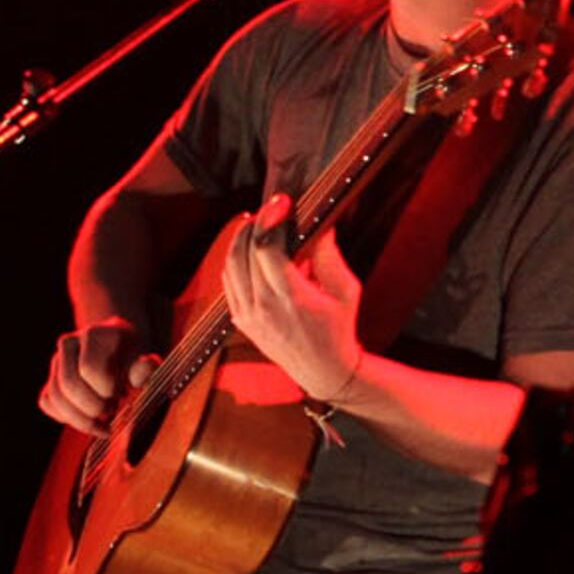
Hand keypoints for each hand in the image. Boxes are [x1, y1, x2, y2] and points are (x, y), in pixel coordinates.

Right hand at [39, 320, 157, 431]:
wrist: (115, 348)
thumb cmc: (131, 357)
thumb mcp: (143, 359)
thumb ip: (146, 368)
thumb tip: (144, 369)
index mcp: (95, 334)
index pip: (89, 369)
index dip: (106, 390)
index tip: (121, 396)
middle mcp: (70, 343)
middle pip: (70, 384)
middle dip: (93, 407)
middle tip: (111, 411)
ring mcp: (57, 360)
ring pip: (56, 396)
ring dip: (80, 418)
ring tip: (101, 421)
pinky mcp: (51, 377)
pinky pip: (48, 402)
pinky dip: (67, 417)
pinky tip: (87, 419)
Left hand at [222, 195, 366, 402]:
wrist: (323, 371)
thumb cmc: (339, 329)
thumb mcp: (345, 290)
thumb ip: (330, 256)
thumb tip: (321, 224)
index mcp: (292, 299)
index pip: (267, 249)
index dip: (271, 219)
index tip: (283, 203)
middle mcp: (265, 308)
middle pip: (244, 253)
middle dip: (256, 224)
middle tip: (270, 209)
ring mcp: (248, 316)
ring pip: (230, 266)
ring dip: (240, 239)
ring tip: (255, 223)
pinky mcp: (241, 321)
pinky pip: (228, 283)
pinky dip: (234, 260)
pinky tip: (246, 249)